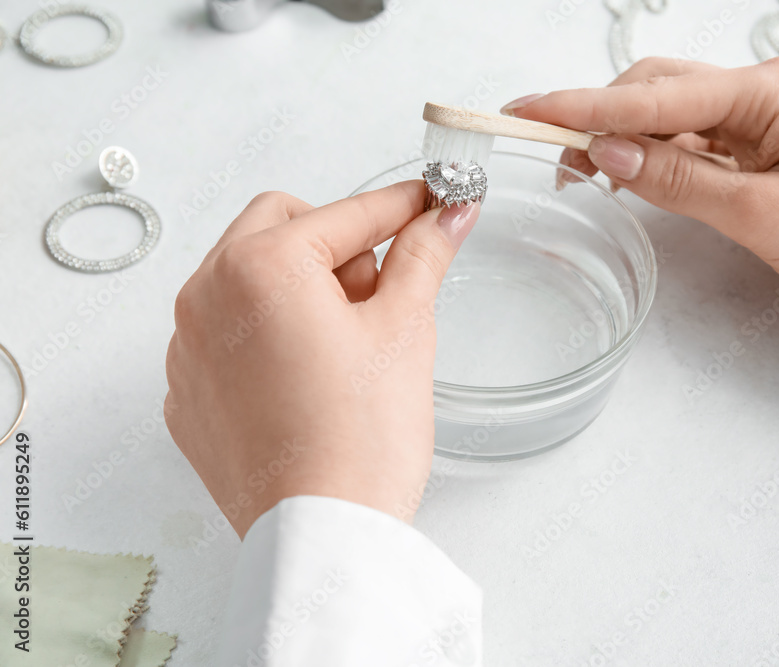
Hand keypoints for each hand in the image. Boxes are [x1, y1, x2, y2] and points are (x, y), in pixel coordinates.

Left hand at [164, 182, 477, 536]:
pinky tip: (309, 377)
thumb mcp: (404, 330)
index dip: (400, 207)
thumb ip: (422, 257)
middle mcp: (207, 296)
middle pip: (280, 227)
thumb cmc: (361, 439)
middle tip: (381, 289)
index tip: (431, 204)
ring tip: (347, 344)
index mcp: (261, 267)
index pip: (346, 214)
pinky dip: (267, 333)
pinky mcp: (189, 393)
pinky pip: (226, 332)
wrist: (323, 534)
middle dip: (336, 243)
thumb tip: (448, 216)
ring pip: (248, 277)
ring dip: (299, 286)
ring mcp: (189, 348)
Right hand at [501, 57, 778, 307]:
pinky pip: (690, 137)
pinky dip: (652, 153)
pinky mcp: (756, 140)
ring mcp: (757, 114)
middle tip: (547, 153)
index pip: (653, 97)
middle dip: (596, 118)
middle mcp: (759, 90)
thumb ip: (678, 179)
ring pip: (667, 113)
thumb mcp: (758, 213)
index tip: (526, 110)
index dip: (583, 107)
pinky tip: (625, 172)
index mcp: (765, 92)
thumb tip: (606, 153)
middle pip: (655, 91)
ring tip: (577, 169)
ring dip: (621, 137)